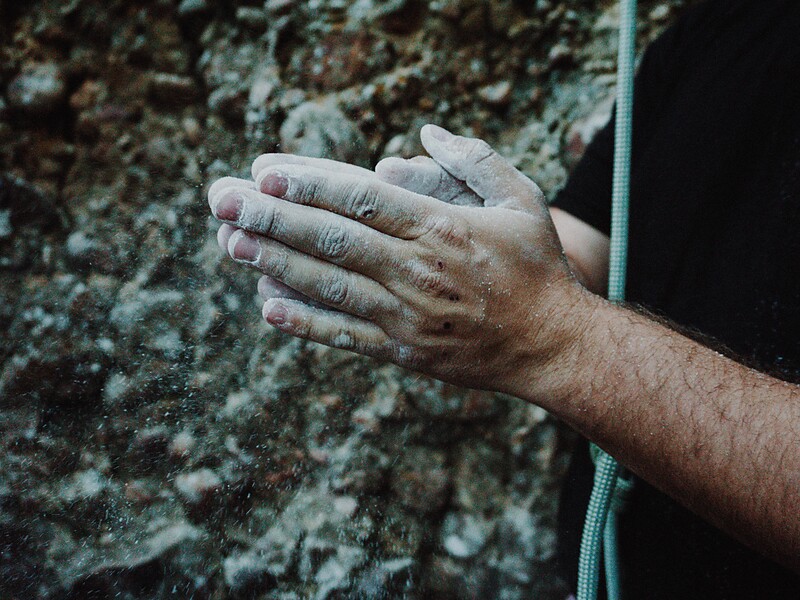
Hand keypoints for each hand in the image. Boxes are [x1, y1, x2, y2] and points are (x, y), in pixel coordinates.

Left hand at [208, 125, 591, 395]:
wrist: (551, 345)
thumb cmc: (536, 267)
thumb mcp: (523, 199)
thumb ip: (475, 159)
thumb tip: (425, 132)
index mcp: (442, 228)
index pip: (362, 199)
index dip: (309, 184)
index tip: (263, 173)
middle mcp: (418, 270)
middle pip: (332, 238)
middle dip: (271, 218)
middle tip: (221, 200)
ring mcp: (407, 315)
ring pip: (329, 285)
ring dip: (274, 263)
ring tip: (229, 243)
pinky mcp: (403, 351)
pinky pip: (345, 335)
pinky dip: (304, 322)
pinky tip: (266, 306)